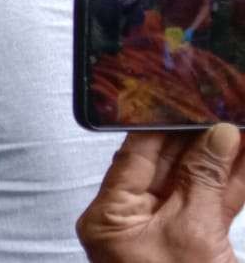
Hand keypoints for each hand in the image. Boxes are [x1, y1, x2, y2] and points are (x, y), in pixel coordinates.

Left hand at [76, 124, 244, 262]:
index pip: (133, 156)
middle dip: (197, 138)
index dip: (161, 125)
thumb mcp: (190, 229)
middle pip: (166, 165)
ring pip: (194, 183)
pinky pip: (212, 203)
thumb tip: (219, 135)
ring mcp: (163, 229)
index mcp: (110, 216)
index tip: (182, 101)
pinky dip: (231, 182)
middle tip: (219, 111)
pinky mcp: (193, 240)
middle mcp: (132, 219)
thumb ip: (203, 179)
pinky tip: (243, 156)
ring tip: (238, 126)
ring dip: (220, 158)